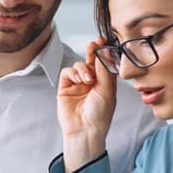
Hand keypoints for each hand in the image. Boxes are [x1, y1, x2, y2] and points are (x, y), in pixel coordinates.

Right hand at [57, 39, 116, 171]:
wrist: (85, 131)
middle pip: (90, 60)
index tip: (105, 41)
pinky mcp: (65, 88)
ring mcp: (77, 84)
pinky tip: (79, 80)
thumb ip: (104, 70)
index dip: (103, 52)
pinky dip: (72, 73)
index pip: (103, 62)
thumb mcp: (107, 90)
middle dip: (92, 51)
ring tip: (87, 80)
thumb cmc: (100, 116)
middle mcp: (91, 82)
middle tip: (94, 44)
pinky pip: (67, 73)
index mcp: (104, 82)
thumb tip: (104, 51)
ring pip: (78, 65)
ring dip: (83, 68)